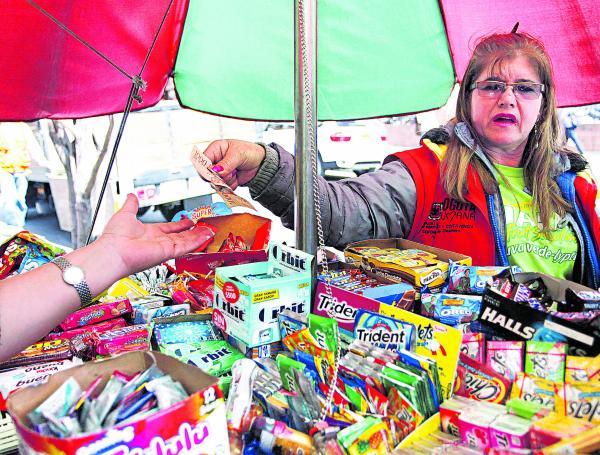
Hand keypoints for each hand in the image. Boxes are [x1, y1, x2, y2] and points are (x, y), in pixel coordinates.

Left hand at [97, 194, 214, 275]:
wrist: (112, 252)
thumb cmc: (114, 238)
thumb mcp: (125, 214)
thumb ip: (131, 205)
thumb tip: (131, 196)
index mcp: (150, 233)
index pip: (170, 229)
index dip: (181, 225)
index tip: (189, 222)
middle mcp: (158, 241)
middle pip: (181, 236)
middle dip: (194, 232)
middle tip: (205, 228)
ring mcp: (164, 248)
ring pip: (186, 242)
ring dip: (199, 237)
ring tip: (210, 232)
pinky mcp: (168, 252)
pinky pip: (185, 246)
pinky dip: (196, 242)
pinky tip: (205, 237)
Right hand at [203, 139, 265, 188]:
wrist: (261, 163)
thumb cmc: (250, 152)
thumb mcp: (238, 154)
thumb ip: (226, 163)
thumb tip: (217, 171)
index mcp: (215, 150)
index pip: (202, 160)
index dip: (205, 168)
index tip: (213, 173)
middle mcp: (215, 161)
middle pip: (206, 174)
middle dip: (217, 177)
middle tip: (229, 173)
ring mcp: (220, 172)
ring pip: (215, 183)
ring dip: (226, 181)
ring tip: (235, 172)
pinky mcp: (226, 181)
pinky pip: (224, 188)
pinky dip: (231, 185)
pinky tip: (237, 178)